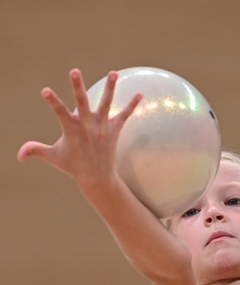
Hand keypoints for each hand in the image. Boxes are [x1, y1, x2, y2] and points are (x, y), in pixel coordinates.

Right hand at [17, 69, 141, 189]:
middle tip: (75, 70)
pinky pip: (125, 115)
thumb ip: (35, 150)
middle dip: (78, 87)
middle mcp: (87, 127)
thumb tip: (18, 155)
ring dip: (109, 88)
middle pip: (82, 103)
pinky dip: (132, 105)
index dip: (52, 101)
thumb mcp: (53, 157)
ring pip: (106, 104)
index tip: (45, 90)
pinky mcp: (114, 131)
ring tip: (113, 72)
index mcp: (71, 130)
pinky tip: (140, 94)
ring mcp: (102, 128)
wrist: (97, 179)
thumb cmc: (72, 166)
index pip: (59, 112)